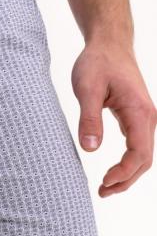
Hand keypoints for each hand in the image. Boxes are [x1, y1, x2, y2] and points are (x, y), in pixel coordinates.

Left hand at [72, 41, 156, 196]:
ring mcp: (144, 118)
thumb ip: (89, 118)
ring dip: (128, 174)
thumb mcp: (86, 88)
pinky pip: (138, 146)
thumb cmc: (97, 62)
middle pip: (145, 159)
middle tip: (102, 192)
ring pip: (143, 155)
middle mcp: (148, 117)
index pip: (139, 153)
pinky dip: (128, 163)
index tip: (103, 182)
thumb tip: (90, 149)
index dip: (124, 173)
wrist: (109, 43)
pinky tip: (113, 172)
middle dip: (126, 180)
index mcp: (139, 112)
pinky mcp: (137, 117)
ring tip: (106, 188)